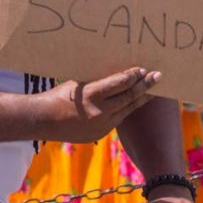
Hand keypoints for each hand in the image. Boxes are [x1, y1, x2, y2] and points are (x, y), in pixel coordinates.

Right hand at [39, 68, 159, 143]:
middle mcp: (99, 112)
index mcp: (92, 95)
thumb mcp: (80, 83)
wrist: (44, 120)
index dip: (134, 76)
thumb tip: (121, 74)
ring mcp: (101, 125)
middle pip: (129, 97)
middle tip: (158, 76)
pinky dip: (128, 109)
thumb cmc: (60, 95)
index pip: (120, 83)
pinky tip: (135, 102)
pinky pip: (118, 119)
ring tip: (153, 90)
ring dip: (141, 99)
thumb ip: (100, 81)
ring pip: (128, 110)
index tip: (144, 69)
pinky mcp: (101, 134)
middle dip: (145, 86)